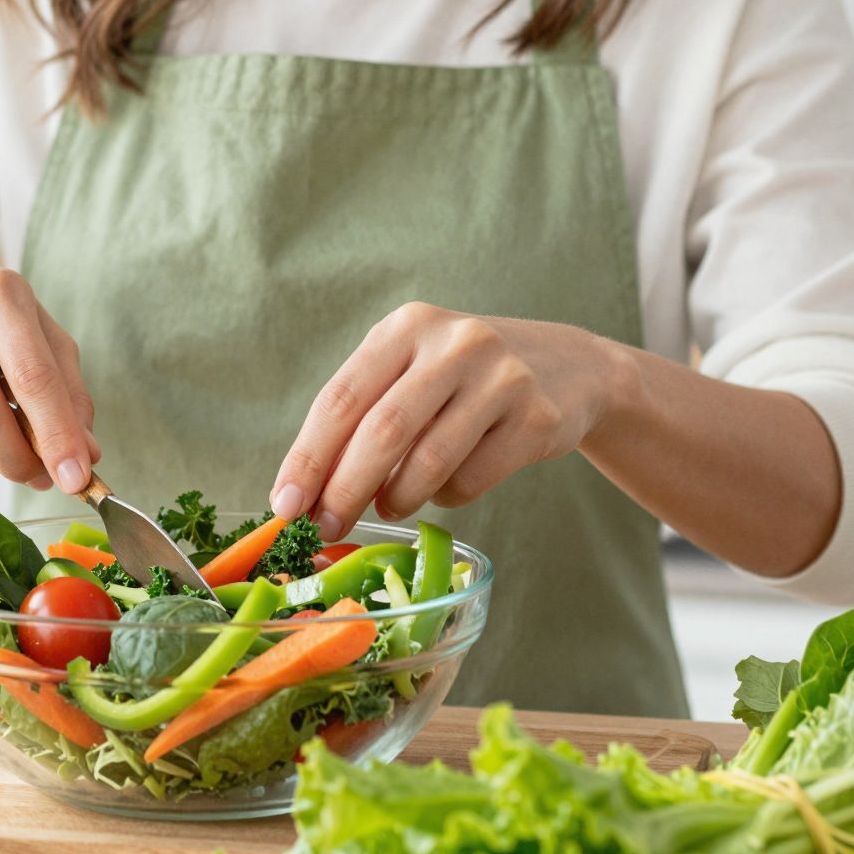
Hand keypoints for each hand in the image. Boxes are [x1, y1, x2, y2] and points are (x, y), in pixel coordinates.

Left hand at [269, 302, 632, 537]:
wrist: (568, 367)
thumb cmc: (463, 378)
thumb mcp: (411, 370)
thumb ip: (361, 417)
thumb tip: (304, 492)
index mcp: (406, 327)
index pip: (341, 398)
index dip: (308, 457)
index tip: (285, 505)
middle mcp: (455, 343)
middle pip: (382, 431)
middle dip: (345, 489)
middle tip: (326, 526)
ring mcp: (502, 378)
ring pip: (429, 461)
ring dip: (397, 498)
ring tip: (389, 505)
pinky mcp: (537, 418)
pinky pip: (472, 479)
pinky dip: (446, 497)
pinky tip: (444, 486)